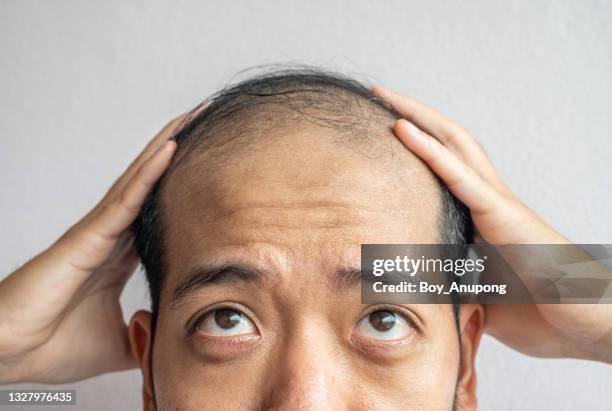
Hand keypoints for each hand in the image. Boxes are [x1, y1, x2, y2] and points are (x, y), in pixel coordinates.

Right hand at [0, 108, 199, 383]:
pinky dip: (151, 172)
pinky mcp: (88, 235)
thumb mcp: (118, 345)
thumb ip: (146, 339)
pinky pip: (127, 197)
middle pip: (153, 184)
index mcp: (120, 255)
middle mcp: (112, 235)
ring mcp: (99, 230)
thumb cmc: (53, 345)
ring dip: (169, 146)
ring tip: (195, 116)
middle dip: (181, 152)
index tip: (214, 170)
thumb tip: (170, 344)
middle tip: (208, 120)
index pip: (160, 213)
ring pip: (142, 179)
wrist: (11, 355)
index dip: (186, 189)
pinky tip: (172, 147)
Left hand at [372, 86, 611, 363]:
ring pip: (453, 144)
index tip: (381, 130)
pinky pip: (460, 176)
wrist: (585, 322)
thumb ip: (446, 285)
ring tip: (385, 96)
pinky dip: (429, 151)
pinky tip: (403, 128)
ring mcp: (497, 202)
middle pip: (447, 142)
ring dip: (418, 117)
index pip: (443, 168)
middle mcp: (488, 200)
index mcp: (480, 217)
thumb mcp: (474, 297)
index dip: (416, 145)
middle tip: (377, 94)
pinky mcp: (503, 213)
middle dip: (412, 114)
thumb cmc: (537, 311)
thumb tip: (411, 290)